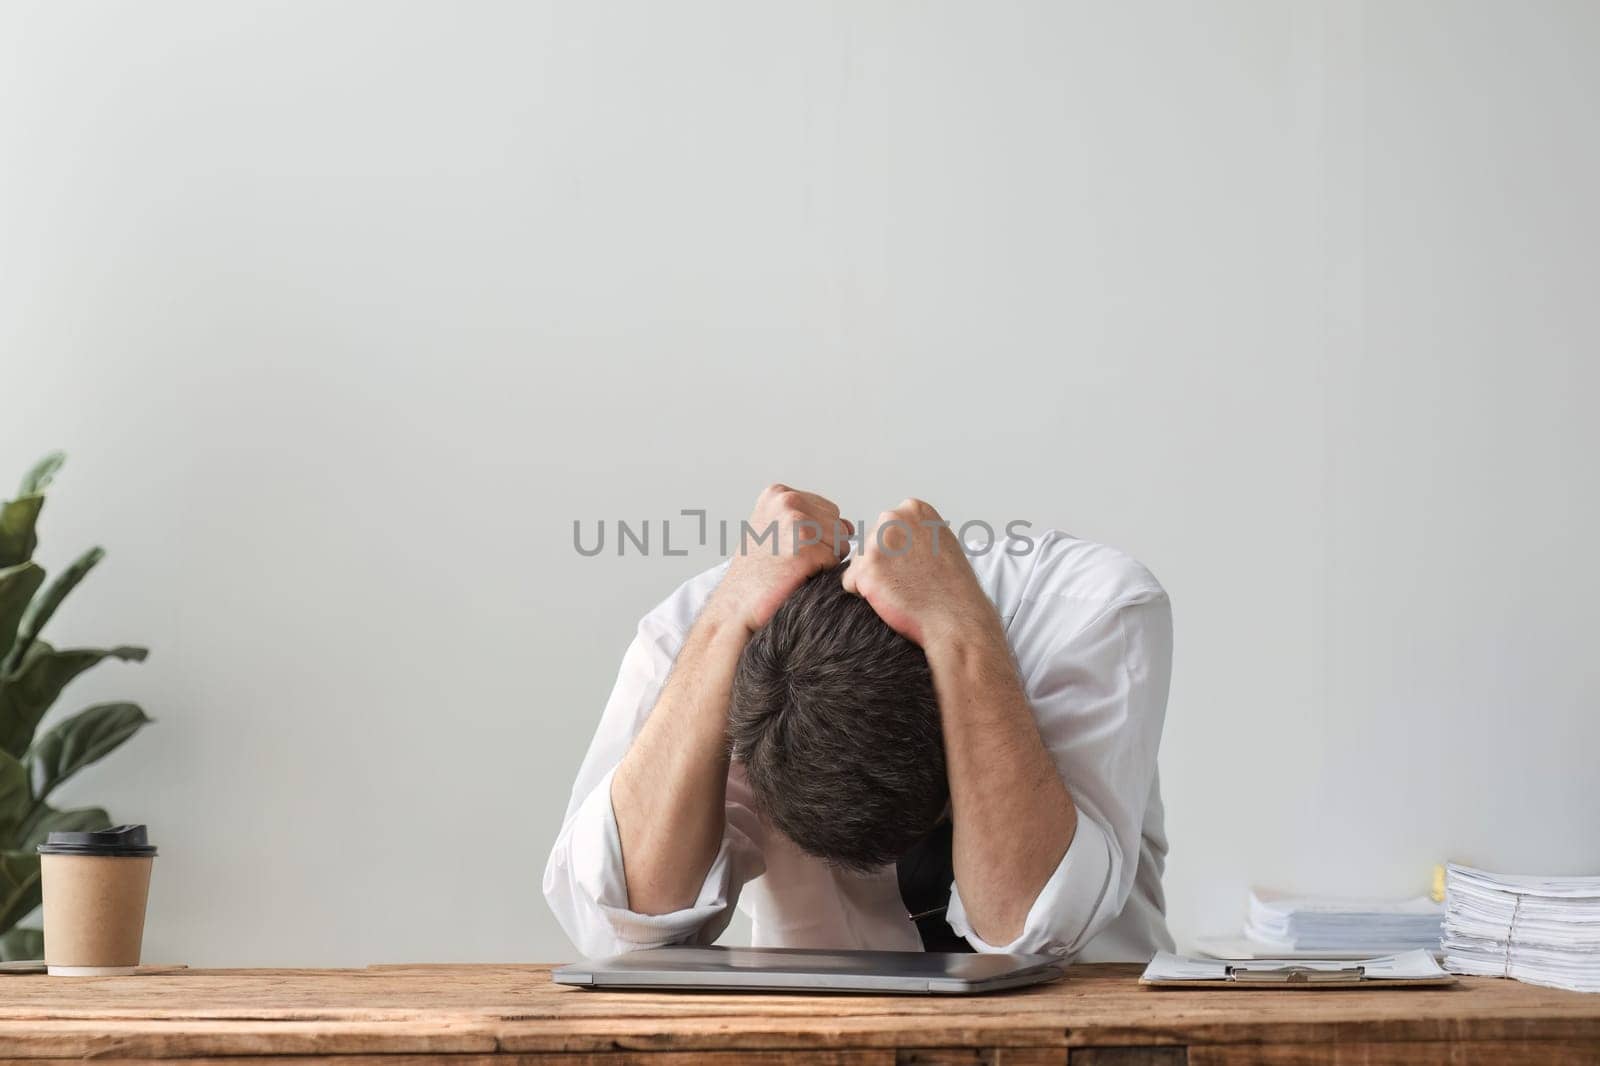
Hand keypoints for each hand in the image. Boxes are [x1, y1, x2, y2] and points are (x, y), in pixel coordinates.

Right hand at [707, 484, 851, 633]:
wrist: (735, 607)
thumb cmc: (756, 574)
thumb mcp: (776, 532)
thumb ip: (811, 520)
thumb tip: (850, 527)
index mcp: (779, 492)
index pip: (828, 511)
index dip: (815, 537)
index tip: (785, 548)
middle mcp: (787, 500)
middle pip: (838, 525)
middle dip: (822, 547)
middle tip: (788, 560)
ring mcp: (796, 522)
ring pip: (840, 543)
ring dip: (822, 561)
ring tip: (791, 568)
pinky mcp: (805, 547)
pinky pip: (835, 561)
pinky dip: (820, 574)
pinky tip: (794, 576)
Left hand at [841, 498, 998, 648]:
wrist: (957, 617)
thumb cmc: (953, 587)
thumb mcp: (939, 541)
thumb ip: (913, 532)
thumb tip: (890, 537)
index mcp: (913, 509)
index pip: (885, 530)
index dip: (897, 555)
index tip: (916, 566)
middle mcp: (893, 518)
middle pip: (869, 544)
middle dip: (882, 565)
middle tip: (909, 581)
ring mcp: (877, 542)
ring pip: (859, 564)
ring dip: (873, 580)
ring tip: (903, 590)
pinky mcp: (866, 568)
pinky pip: (850, 583)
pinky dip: (865, 595)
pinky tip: (892, 598)